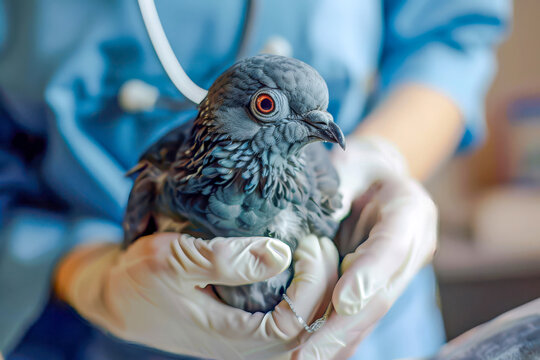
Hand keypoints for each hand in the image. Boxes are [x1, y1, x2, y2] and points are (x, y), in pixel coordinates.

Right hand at [55, 233, 338, 359]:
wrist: (119, 298)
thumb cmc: (140, 278)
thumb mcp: (174, 259)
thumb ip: (225, 260)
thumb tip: (280, 254)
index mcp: (230, 336)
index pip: (294, 324)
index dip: (311, 286)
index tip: (306, 244)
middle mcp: (245, 345)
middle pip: (309, 330)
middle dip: (324, 285)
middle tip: (318, 242)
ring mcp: (247, 338)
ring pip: (303, 327)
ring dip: (318, 289)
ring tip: (316, 249)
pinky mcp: (246, 325)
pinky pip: (289, 317)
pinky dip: (305, 292)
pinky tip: (304, 263)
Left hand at [293, 136, 437, 358]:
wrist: (377, 176)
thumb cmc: (356, 165)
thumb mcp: (346, 164)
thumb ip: (335, 190)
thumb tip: (313, 228)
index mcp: (410, 209)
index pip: (392, 246)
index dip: (369, 275)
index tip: (342, 301)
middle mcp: (412, 246)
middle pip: (382, 292)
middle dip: (343, 325)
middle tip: (308, 352)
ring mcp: (399, 271)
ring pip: (371, 312)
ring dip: (338, 340)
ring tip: (304, 358)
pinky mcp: (382, 285)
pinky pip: (362, 315)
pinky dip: (340, 338)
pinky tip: (316, 353)